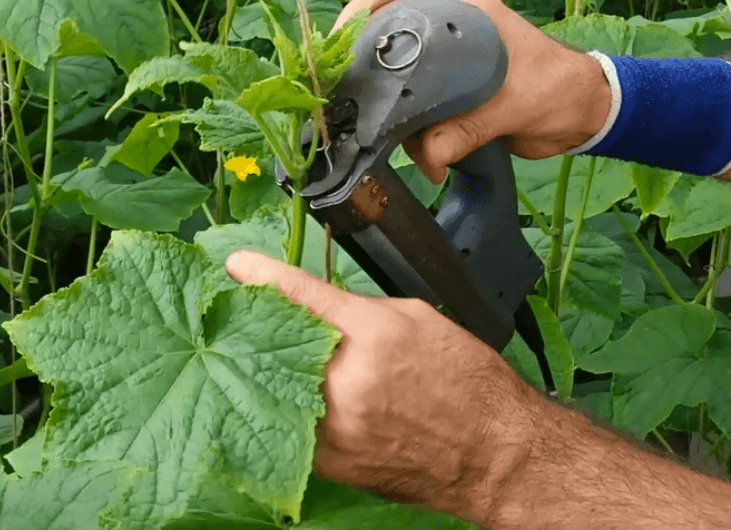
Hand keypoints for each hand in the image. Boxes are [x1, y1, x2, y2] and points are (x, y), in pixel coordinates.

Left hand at [225, 250, 540, 523]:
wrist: (493, 451)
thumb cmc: (467, 380)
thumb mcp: (419, 319)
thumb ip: (361, 310)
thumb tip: (319, 307)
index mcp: (374, 335)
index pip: (304, 296)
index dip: (265, 276)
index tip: (238, 265)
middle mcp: (348, 382)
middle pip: (278, 344)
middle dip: (262, 324)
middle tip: (250, 312)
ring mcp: (336, 429)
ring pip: (275, 388)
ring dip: (266, 367)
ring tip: (265, 354)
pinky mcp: (331, 465)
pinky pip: (290, 426)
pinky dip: (284, 406)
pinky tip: (285, 393)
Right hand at [334, 0, 610, 182]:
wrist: (587, 115)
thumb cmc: (558, 89)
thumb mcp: (514, 105)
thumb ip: (470, 128)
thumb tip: (430, 158)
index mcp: (464, 14)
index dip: (362, 9)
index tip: (338, 41)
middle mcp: (450, 35)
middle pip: (391, 41)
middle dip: (372, 76)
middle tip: (352, 103)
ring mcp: (451, 68)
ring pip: (404, 87)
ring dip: (403, 122)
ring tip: (414, 151)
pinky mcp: (456, 99)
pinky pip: (423, 114)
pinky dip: (423, 141)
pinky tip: (432, 161)